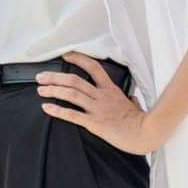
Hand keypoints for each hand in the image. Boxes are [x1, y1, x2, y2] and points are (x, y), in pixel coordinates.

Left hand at [37, 50, 162, 154]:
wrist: (147, 133)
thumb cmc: (143, 121)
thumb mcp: (135, 105)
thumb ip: (129, 100)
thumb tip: (130, 99)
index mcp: (110, 90)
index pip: (93, 67)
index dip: (77, 58)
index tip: (65, 54)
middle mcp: (102, 96)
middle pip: (74, 80)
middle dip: (55, 77)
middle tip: (41, 77)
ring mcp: (98, 109)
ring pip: (71, 93)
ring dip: (53, 90)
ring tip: (40, 90)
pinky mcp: (95, 123)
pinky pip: (72, 115)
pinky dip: (57, 110)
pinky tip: (47, 107)